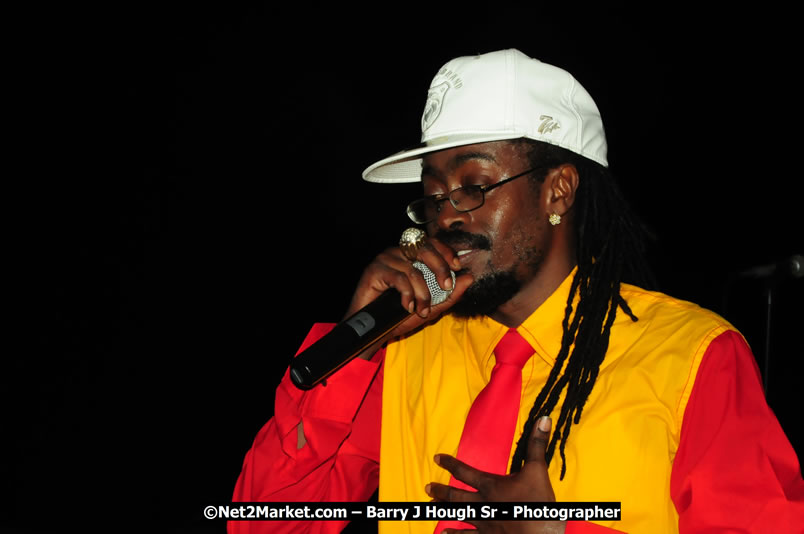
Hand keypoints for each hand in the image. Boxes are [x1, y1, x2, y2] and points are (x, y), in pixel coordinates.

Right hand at [345, 236, 473, 354]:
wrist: (375, 330)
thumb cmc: (400, 315)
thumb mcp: (432, 306)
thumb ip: (451, 293)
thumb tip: (469, 277)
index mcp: (411, 255)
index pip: (431, 243)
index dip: (446, 251)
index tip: (457, 266)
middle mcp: (398, 253)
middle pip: (424, 249)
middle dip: (440, 267)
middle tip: (446, 285)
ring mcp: (385, 260)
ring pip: (413, 270)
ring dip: (422, 293)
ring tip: (422, 310)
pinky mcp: (374, 270)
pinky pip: (399, 278)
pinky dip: (407, 295)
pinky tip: (407, 307)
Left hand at [425, 416, 564, 533]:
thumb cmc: (539, 503)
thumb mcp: (538, 470)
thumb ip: (537, 444)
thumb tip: (544, 419)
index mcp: (490, 485)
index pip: (464, 472)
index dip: (450, 463)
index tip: (437, 458)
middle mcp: (482, 503)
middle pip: (455, 496)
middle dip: (440, 491)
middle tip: (427, 487)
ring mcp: (484, 522)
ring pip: (458, 514)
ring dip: (443, 509)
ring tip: (431, 506)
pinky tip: (443, 533)